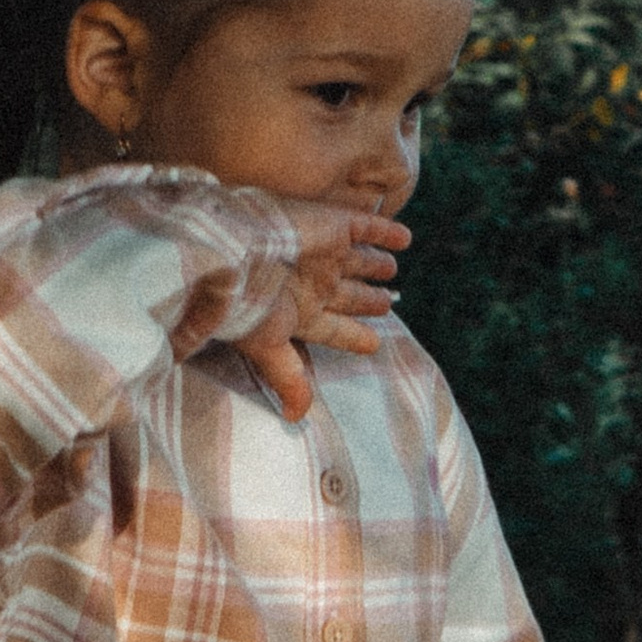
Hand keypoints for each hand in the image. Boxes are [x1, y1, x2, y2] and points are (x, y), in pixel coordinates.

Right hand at [235, 206, 410, 421]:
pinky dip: (387, 233)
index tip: (373, 345)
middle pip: (349, 296)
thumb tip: (296, 417)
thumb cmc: (248, 304)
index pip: (335, 330)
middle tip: (386, 304)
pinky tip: (405, 238)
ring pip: (359, 262)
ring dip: (376, 266)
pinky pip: (366, 227)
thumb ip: (289, 379)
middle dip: (367, 301)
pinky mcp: (333, 224)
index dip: (354, 337)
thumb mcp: (268, 348)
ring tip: (392, 270)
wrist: (236, 252)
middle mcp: (313, 284)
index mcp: (300, 314)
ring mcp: (325, 253)